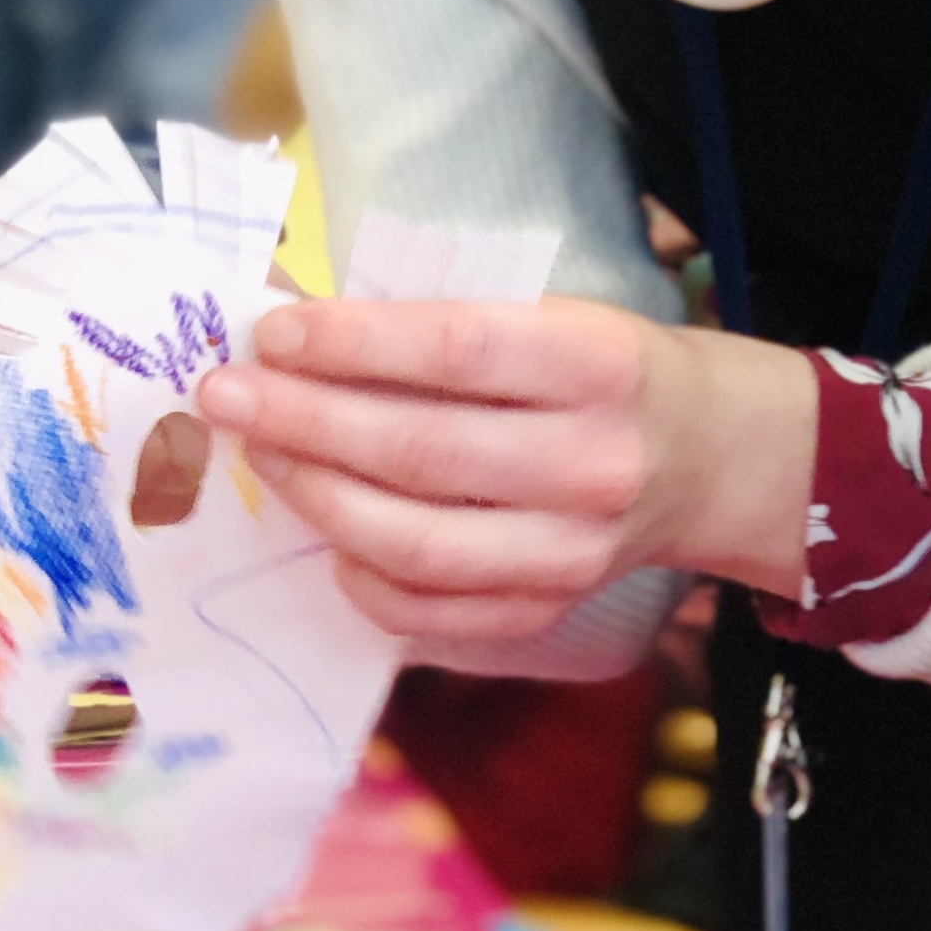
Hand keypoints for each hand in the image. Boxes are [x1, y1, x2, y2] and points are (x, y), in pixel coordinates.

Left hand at [191, 296, 815, 643]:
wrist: (705, 456)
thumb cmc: (598, 371)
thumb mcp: (549, 317)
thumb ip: (438, 328)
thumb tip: (292, 333)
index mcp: (597, 364)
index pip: (453, 352)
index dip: (351, 345)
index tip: (272, 332)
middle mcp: (593, 463)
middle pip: (420, 451)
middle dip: (303, 421)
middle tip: (225, 394)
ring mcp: (575, 551)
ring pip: (416, 542)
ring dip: (317, 498)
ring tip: (262, 456)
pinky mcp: (552, 609)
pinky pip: (433, 613)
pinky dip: (363, 579)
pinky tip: (326, 537)